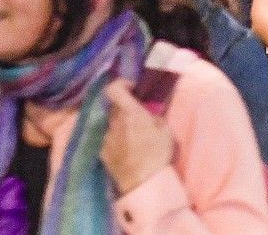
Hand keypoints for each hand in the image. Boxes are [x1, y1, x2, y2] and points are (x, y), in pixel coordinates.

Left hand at [101, 79, 173, 194]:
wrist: (144, 183)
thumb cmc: (157, 153)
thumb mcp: (166, 129)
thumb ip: (154, 117)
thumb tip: (149, 114)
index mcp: (129, 112)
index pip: (113, 88)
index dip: (121, 84)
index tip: (132, 89)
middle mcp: (113, 122)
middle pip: (114, 107)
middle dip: (124, 109)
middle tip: (137, 118)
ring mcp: (106, 138)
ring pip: (111, 125)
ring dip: (120, 127)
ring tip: (133, 139)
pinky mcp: (102, 154)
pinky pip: (108, 141)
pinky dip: (115, 142)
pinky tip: (126, 152)